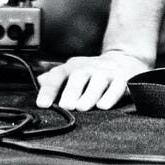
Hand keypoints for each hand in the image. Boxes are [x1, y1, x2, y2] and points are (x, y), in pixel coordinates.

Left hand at [36, 50, 150, 110]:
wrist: (126, 58)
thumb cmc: (95, 70)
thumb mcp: (74, 70)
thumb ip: (56, 79)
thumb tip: (38, 82)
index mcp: (74, 67)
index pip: (59, 75)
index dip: (49, 89)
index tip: (43, 104)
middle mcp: (90, 68)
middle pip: (78, 77)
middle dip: (72, 91)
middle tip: (67, 105)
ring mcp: (107, 73)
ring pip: (98, 82)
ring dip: (90, 94)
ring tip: (82, 107)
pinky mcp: (124, 79)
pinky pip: (117, 87)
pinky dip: (111, 96)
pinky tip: (104, 105)